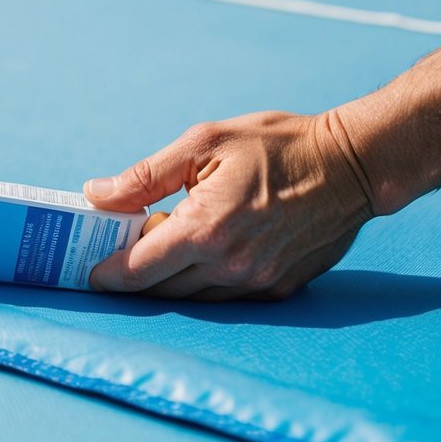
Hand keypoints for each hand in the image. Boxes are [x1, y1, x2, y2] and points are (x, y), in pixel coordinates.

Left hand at [84, 111, 375, 300]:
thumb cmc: (275, 146)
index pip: (140, 269)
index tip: (88, 273)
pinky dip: (203, 281)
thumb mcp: (203, 143)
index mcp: (206, 229)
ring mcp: (258, 282)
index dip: (108, 274)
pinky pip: (225, 296)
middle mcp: (231, 266)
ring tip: (153, 250)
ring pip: (192, 298)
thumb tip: (96, 194)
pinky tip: (199, 254)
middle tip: (111, 257)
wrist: (352, 165)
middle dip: (133, 277)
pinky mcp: (279, 288)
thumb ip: (145, 176)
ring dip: (168, 281)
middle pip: (162, 289)